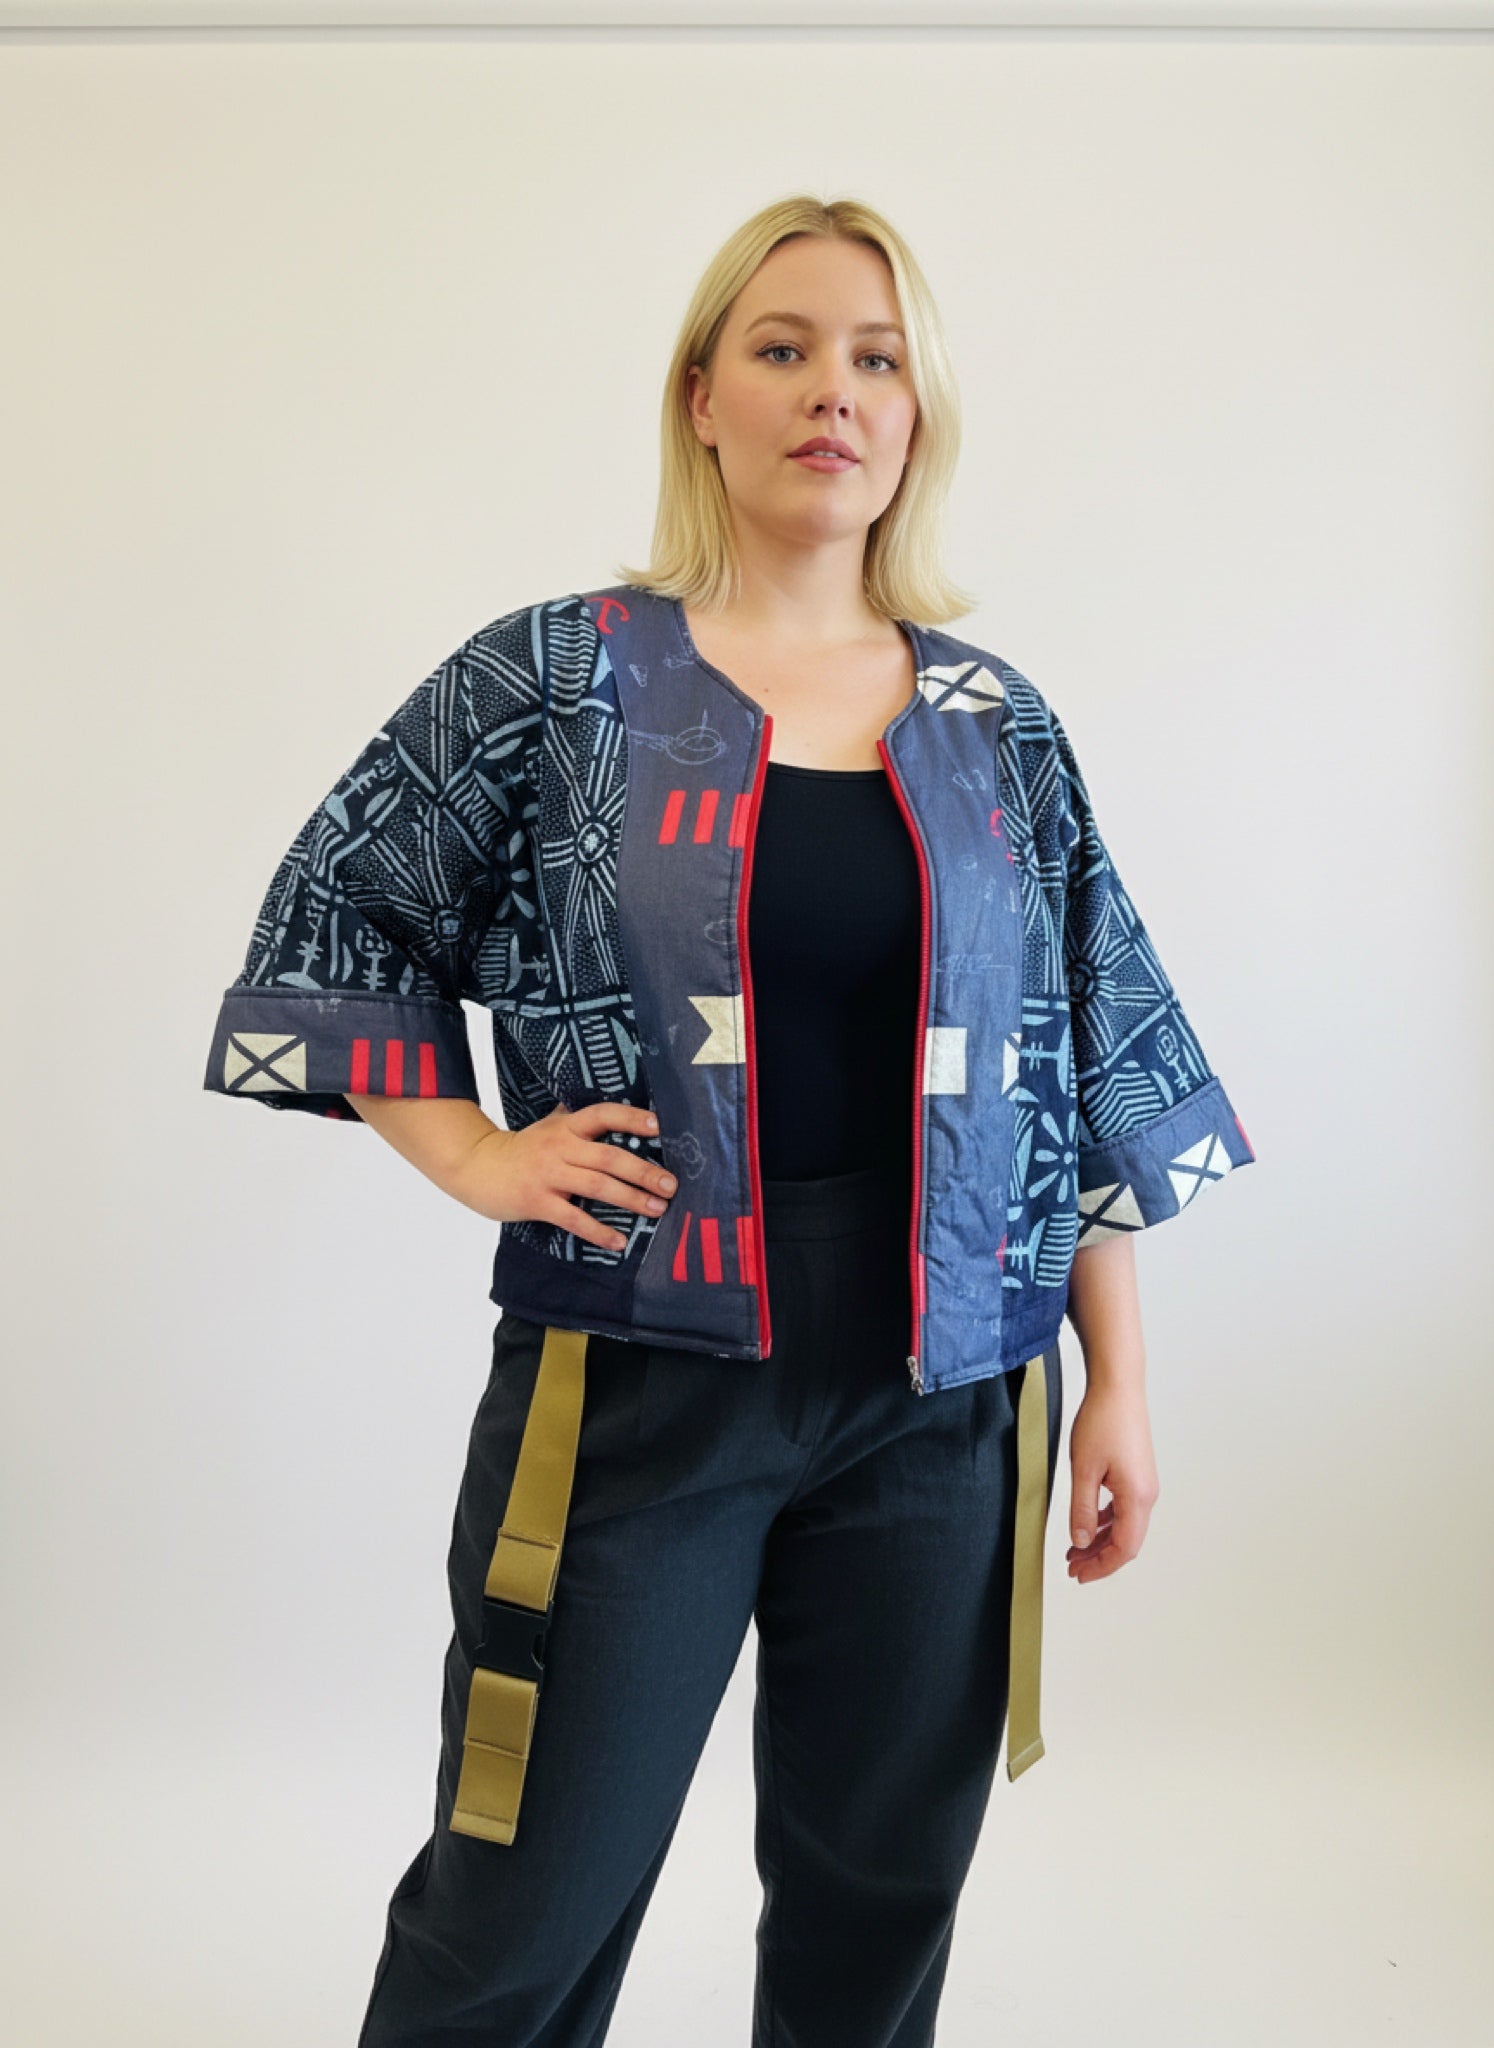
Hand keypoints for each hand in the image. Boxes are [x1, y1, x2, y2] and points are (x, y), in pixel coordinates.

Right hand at [449, 1101, 674, 1251]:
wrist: (478, 1168)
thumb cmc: (524, 1149)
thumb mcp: (550, 1127)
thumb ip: (580, 1123)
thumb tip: (621, 1116)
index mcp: (566, 1126)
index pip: (603, 1115)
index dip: (631, 1119)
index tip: (659, 1127)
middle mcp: (559, 1147)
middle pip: (608, 1157)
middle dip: (643, 1171)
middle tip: (671, 1185)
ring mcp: (548, 1175)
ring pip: (597, 1186)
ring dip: (631, 1199)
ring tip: (657, 1210)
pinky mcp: (538, 1202)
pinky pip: (574, 1218)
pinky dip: (598, 1232)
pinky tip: (619, 1242)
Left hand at [1065, 1380, 1158, 1582]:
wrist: (1118, 1387)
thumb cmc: (1102, 1421)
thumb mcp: (1083, 1470)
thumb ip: (1082, 1510)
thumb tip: (1081, 1542)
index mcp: (1137, 1497)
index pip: (1124, 1548)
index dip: (1101, 1567)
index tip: (1079, 1575)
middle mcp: (1147, 1494)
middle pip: (1127, 1541)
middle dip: (1099, 1558)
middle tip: (1072, 1567)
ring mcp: (1144, 1484)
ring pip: (1125, 1526)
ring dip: (1100, 1540)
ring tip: (1075, 1549)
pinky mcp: (1137, 1474)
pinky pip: (1124, 1509)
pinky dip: (1105, 1521)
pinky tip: (1088, 1523)